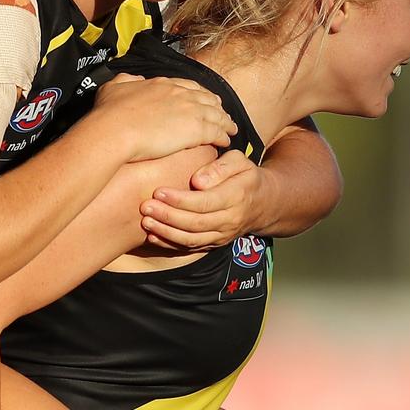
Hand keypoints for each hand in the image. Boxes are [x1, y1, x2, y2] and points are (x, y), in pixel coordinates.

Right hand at [90, 74, 236, 162]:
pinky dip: (223, 135)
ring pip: (216, 114)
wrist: (115, 130)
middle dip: (216, 105)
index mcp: (162, 84)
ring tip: (230, 128)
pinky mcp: (195, 130)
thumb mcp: (112, 87)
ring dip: (225, 121)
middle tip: (222, 112)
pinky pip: (216, 131)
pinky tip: (225, 140)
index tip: (203, 99)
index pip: (188, 86)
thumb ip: (126, 80)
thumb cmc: (110, 112)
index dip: (197, 93)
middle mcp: (180, 94)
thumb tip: (134, 79)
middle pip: (206, 98)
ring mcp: (189, 111)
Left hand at [139, 149, 271, 249]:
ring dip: (166, 233)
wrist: (263, 202)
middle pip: (196, 223)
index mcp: (236, 196)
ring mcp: (222, 235)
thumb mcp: (239, 161)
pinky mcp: (214, 243)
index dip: (180, 199)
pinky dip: (170, 245)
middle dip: (168, 216)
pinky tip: (152, 236)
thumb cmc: (244, 175)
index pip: (206, 202)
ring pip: (192, 239)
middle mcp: (230, 219)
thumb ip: (220, 167)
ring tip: (146, 221)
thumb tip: (198, 181)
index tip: (159, 191)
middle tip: (146, 206)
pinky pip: (191, 248)